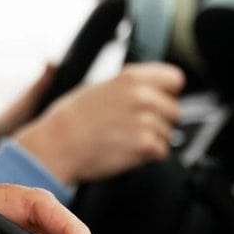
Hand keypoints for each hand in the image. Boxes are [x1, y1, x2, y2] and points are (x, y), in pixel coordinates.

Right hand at [14, 63, 185, 184]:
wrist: (57, 145)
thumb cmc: (72, 119)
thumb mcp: (101, 86)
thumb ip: (131, 85)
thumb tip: (152, 88)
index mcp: (132, 77)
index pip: (176, 79)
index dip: (167, 93)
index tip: (158, 101)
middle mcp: (142, 96)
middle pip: (175, 110)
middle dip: (160, 121)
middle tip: (136, 127)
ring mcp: (145, 120)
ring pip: (169, 134)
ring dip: (153, 140)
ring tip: (126, 140)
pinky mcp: (144, 145)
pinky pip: (162, 152)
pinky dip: (148, 156)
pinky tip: (127, 151)